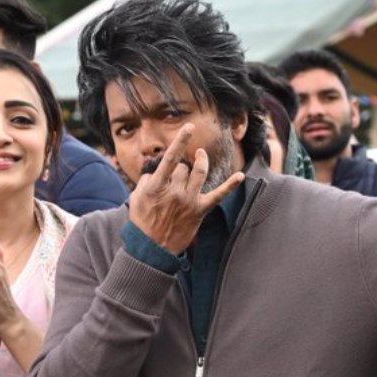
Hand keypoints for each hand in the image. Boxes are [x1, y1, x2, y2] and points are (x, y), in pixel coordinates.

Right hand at [129, 123, 244, 253]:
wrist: (151, 250)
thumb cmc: (142, 223)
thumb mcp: (136, 199)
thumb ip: (146, 181)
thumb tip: (155, 171)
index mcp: (156, 187)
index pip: (170, 159)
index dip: (180, 141)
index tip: (189, 127)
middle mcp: (174, 192)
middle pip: (183, 167)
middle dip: (180, 167)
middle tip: (174, 177)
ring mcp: (188, 201)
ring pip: (199, 172)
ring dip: (201, 161)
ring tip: (200, 156)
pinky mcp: (199, 211)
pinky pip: (218, 196)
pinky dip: (230, 185)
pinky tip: (240, 175)